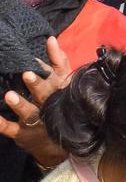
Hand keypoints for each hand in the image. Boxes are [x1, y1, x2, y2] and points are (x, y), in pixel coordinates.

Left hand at [0, 37, 71, 168]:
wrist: (56, 144)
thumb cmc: (58, 103)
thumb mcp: (62, 82)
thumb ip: (58, 60)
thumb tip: (51, 38)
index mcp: (60, 91)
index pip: (56, 77)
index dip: (48, 67)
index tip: (37, 58)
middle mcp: (50, 106)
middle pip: (44, 94)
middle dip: (36, 85)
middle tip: (26, 74)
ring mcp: (36, 121)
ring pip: (28, 112)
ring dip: (19, 104)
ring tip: (9, 95)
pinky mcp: (22, 133)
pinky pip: (10, 128)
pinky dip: (0, 123)